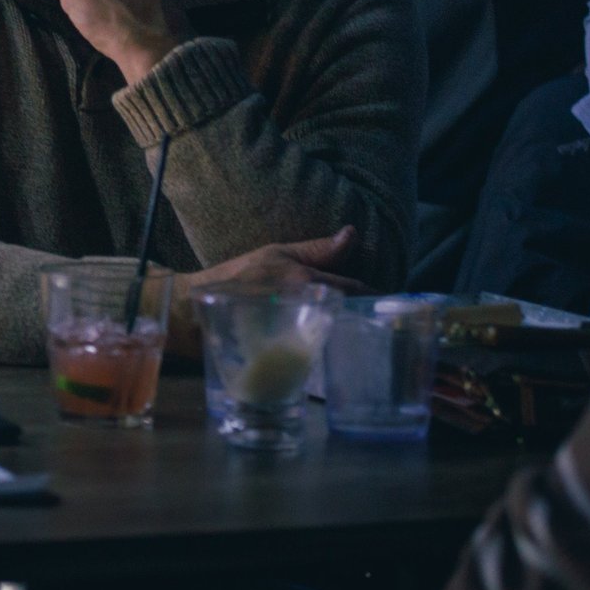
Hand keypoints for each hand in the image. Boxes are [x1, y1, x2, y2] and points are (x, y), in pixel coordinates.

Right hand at [165, 227, 365, 357]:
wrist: (197, 309)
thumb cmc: (238, 276)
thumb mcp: (276, 252)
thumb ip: (317, 248)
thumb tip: (352, 233)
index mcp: (306, 281)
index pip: (357, 290)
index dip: (377, 296)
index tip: (392, 303)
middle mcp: (304, 307)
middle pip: (353, 316)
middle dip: (370, 318)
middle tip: (384, 321)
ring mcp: (295, 335)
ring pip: (340, 336)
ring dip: (353, 334)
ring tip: (364, 335)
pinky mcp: (284, 356)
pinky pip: (320, 354)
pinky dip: (330, 352)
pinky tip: (335, 352)